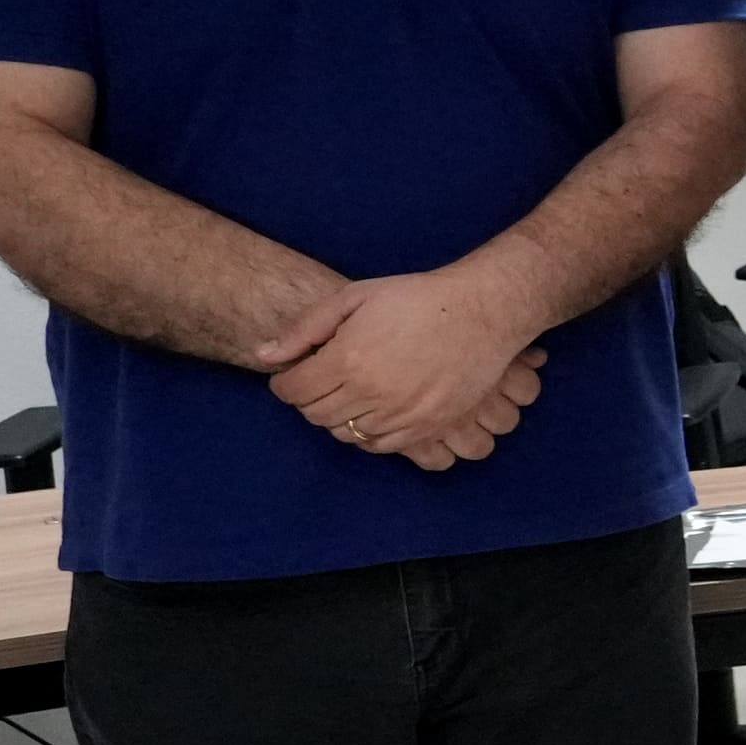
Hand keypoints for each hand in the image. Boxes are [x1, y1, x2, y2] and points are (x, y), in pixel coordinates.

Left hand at [266, 266, 543, 464]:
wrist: (482, 312)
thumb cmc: (416, 299)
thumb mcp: (354, 298)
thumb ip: (305, 329)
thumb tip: (263, 355)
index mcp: (348, 359)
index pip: (293, 391)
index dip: (284, 383)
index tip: (293, 374)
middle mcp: (371, 393)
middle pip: (315, 415)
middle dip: (309, 399)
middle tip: (321, 381)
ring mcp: (401, 414)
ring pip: (345, 433)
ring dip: (338, 416)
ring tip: (350, 393)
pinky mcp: (427, 426)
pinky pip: (379, 446)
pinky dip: (367, 433)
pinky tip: (373, 410)